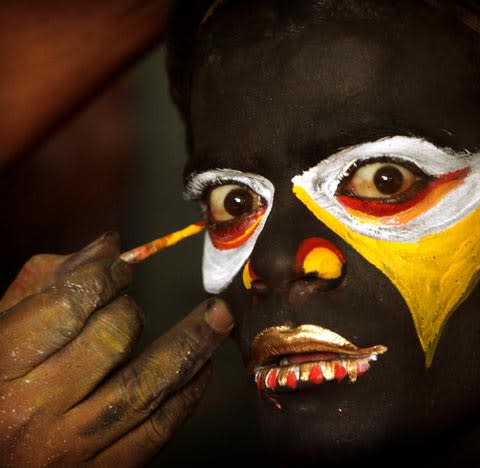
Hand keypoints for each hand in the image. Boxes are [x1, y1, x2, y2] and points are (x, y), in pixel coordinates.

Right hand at [0, 233, 232, 466]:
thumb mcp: (0, 330)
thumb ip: (47, 284)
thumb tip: (110, 246)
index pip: (68, 306)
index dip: (105, 277)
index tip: (121, 269)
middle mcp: (35, 409)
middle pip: (111, 340)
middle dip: (131, 310)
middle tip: (129, 303)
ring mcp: (73, 446)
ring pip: (146, 385)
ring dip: (191, 344)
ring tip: (220, 316)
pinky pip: (159, 429)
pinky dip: (188, 395)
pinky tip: (202, 367)